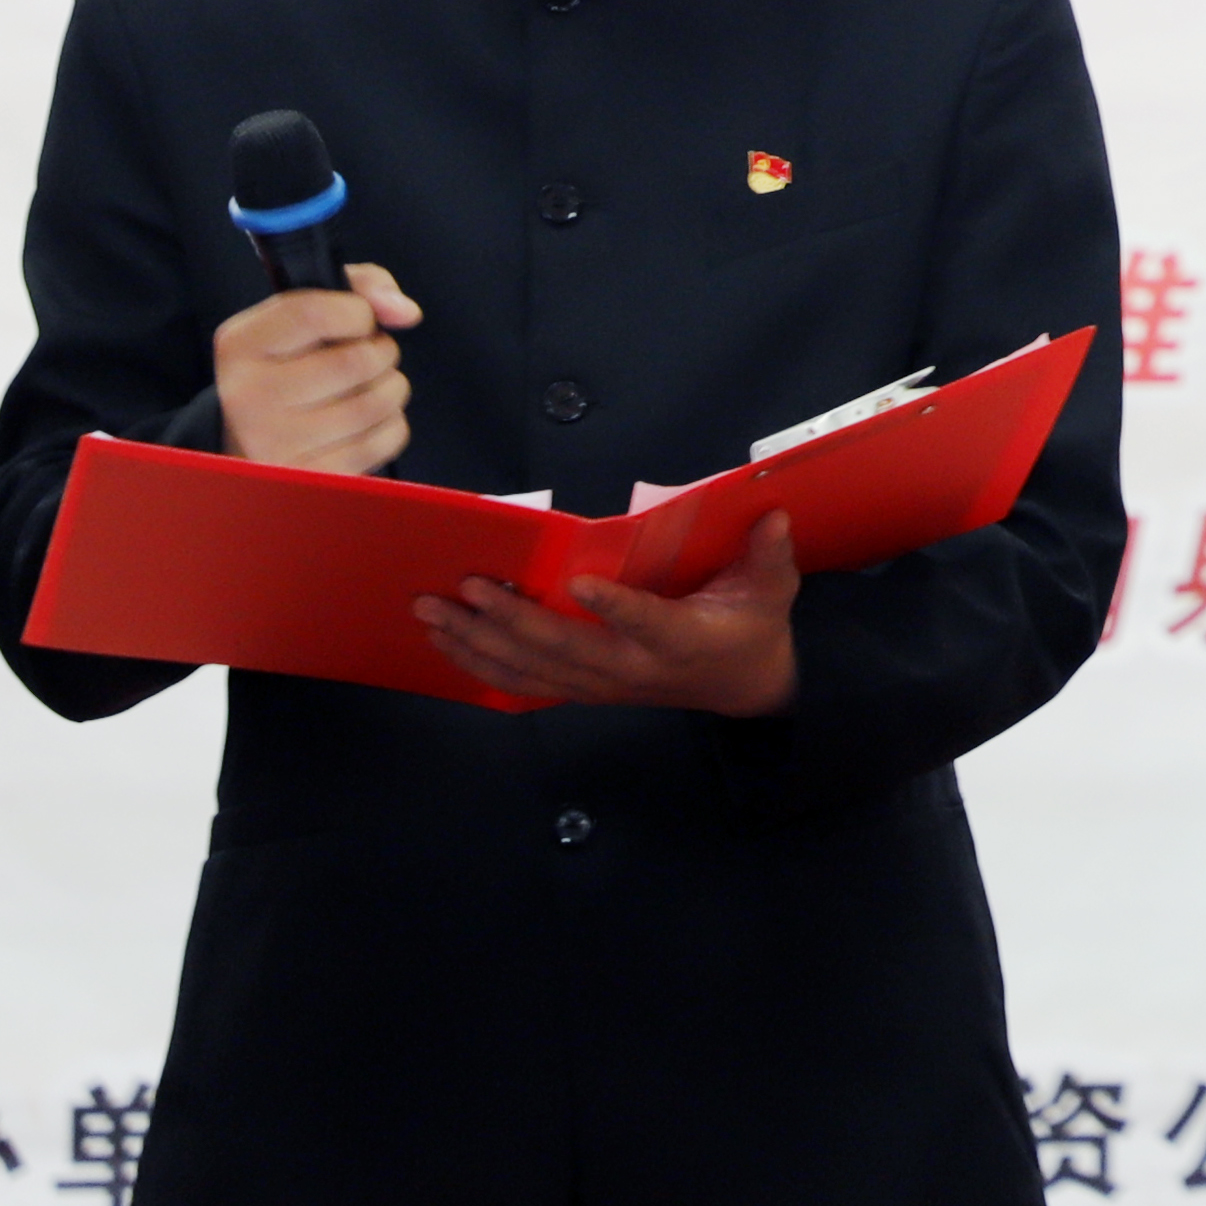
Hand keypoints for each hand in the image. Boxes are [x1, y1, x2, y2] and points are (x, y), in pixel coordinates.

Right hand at [214, 263, 423, 473]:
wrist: (251, 439)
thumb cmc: (288, 367)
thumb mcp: (301, 314)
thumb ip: (359, 287)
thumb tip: (405, 311)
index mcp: (241, 345)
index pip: (315, 313)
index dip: (358, 312)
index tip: (360, 319)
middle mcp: (250, 396)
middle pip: (356, 361)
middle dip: (380, 351)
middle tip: (367, 356)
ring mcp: (277, 443)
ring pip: (377, 401)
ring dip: (391, 386)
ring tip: (368, 385)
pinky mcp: (312, 476)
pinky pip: (385, 439)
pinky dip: (391, 423)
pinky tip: (367, 420)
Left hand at [417, 509, 799, 716]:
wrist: (744, 689)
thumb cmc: (752, 628)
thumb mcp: (771, 590)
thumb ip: (769, 555)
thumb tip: (773, 515)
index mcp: (679, 639)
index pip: (645, 622)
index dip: (614, 607)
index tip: (577, 583)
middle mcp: (632, 669)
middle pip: (565, 650)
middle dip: (509, 620)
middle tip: (465, 587)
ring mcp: (602, 685)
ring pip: (532, 671)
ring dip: (477, 643)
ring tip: (432, 613)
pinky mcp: (584, 690)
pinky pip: (524, 684)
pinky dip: (480, 665)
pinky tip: (445, 643)